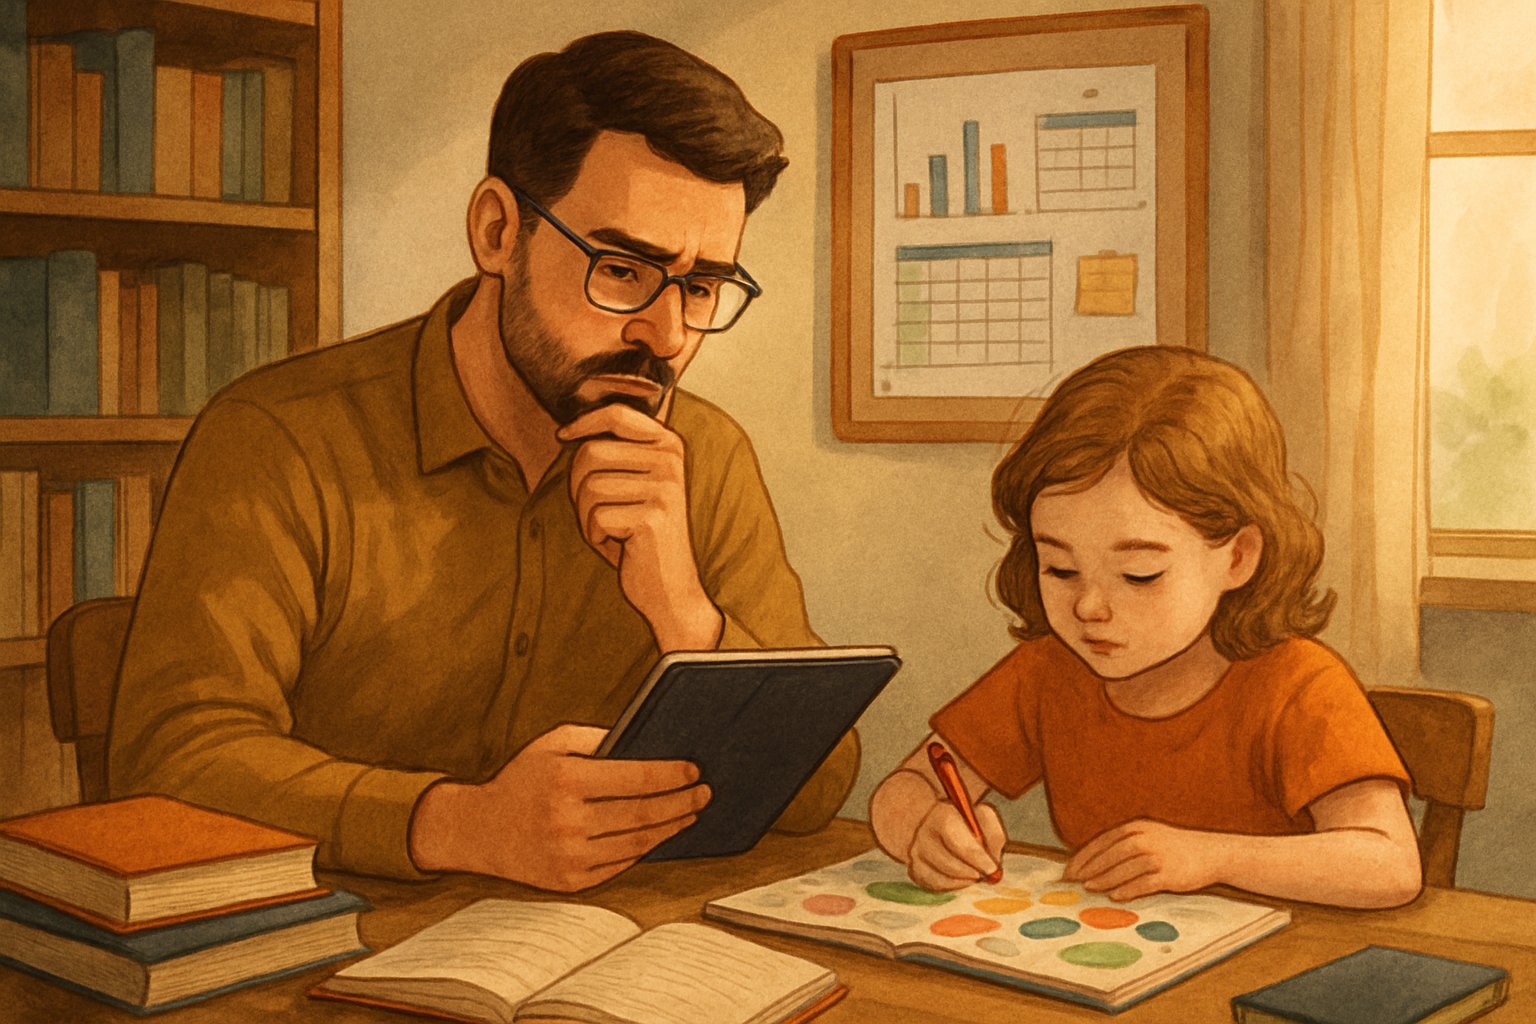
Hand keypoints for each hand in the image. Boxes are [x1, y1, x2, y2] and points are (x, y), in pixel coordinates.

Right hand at [409, 724, 709, 891]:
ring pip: (638, 843)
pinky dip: (645, 849)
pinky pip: (620, 864)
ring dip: (671, 828)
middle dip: (682, 802)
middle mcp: (566, 820)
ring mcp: (568, 855)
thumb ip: (598, 737)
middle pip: (644, 814)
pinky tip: (660, 834)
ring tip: (690, 814)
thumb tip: (649, 740)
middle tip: (705, 793)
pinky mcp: (569, 882)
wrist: (478, 830)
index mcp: (565, 779)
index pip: (635, 777)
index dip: (671, 774)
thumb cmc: (523, 778)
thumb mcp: (553, 743)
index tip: (695, 770)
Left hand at [557, 404, 721, 651]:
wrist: (671, 590)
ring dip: (586, 517)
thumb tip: (567, 430)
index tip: (562, 437)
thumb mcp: (633, 485)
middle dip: (578, 487)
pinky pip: (595, 518)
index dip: (583, 422)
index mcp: (670, 445)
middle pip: (591, 452)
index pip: (617, 414)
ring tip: (611, 531)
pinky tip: (619, 547)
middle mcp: (671, 461)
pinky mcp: (653, 517)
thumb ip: (615, 453)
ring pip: (588, 487)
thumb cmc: (640, 536)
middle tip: (597, 513)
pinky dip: (595, 537)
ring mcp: (664, 488)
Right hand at [904, 799, 1005, 890]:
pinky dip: (954, 884)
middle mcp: (923, 835)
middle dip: (971, 872)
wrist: (933, 822)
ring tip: (974, 871)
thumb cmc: (965, 821)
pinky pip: (936, 886)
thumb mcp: (983, 817)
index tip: (991, 868)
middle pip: (948, 864)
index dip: (976, 858)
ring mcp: (915, 854)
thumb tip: (993, 861)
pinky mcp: (915, 871)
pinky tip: (961, 875)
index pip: (957, 841)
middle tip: (985, 874)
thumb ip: (994, 835)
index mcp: (942, 815)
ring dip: (964, 879)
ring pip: (942, 878)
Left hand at [1062, 819, 1219, 900]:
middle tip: (1073, 881)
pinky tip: (1114, 897)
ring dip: (1104, 879)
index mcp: (1137, 828)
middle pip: (1110, 854)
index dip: (1084, 856)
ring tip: (1089, 888)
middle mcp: (1146, 839)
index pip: (1103, 841)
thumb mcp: (1149, 836)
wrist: (1211, 853)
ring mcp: (1158, 856)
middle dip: (1089, 868)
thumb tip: (1094, 864)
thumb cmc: (1174, 848)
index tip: (1069, 870)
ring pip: (1124, 869)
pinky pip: (1143, 883)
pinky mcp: (1169, 874)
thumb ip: (1124, 844)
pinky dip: (1127, 890)